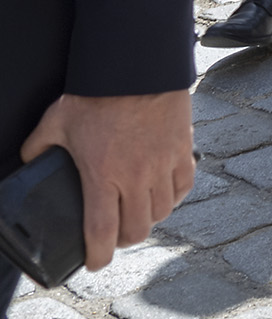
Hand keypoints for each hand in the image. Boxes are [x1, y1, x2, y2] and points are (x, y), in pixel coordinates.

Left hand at [21, 91, 193, 271]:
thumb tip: (29, 161)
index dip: (98, 256)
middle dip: (125, 240)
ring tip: (139, 213)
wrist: (136, 68)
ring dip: (149, 219)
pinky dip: (174, 196)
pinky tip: (164, 193)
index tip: (95, 263)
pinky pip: (184, 186)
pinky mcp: (182, 149)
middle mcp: (136, 176)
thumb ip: (38, 147)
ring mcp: (163, 163)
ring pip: (163, 211)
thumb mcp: (56, 122)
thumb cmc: (96, 94)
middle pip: (138, 229)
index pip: (102, 232)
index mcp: (102, 176)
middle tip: (116, 236)